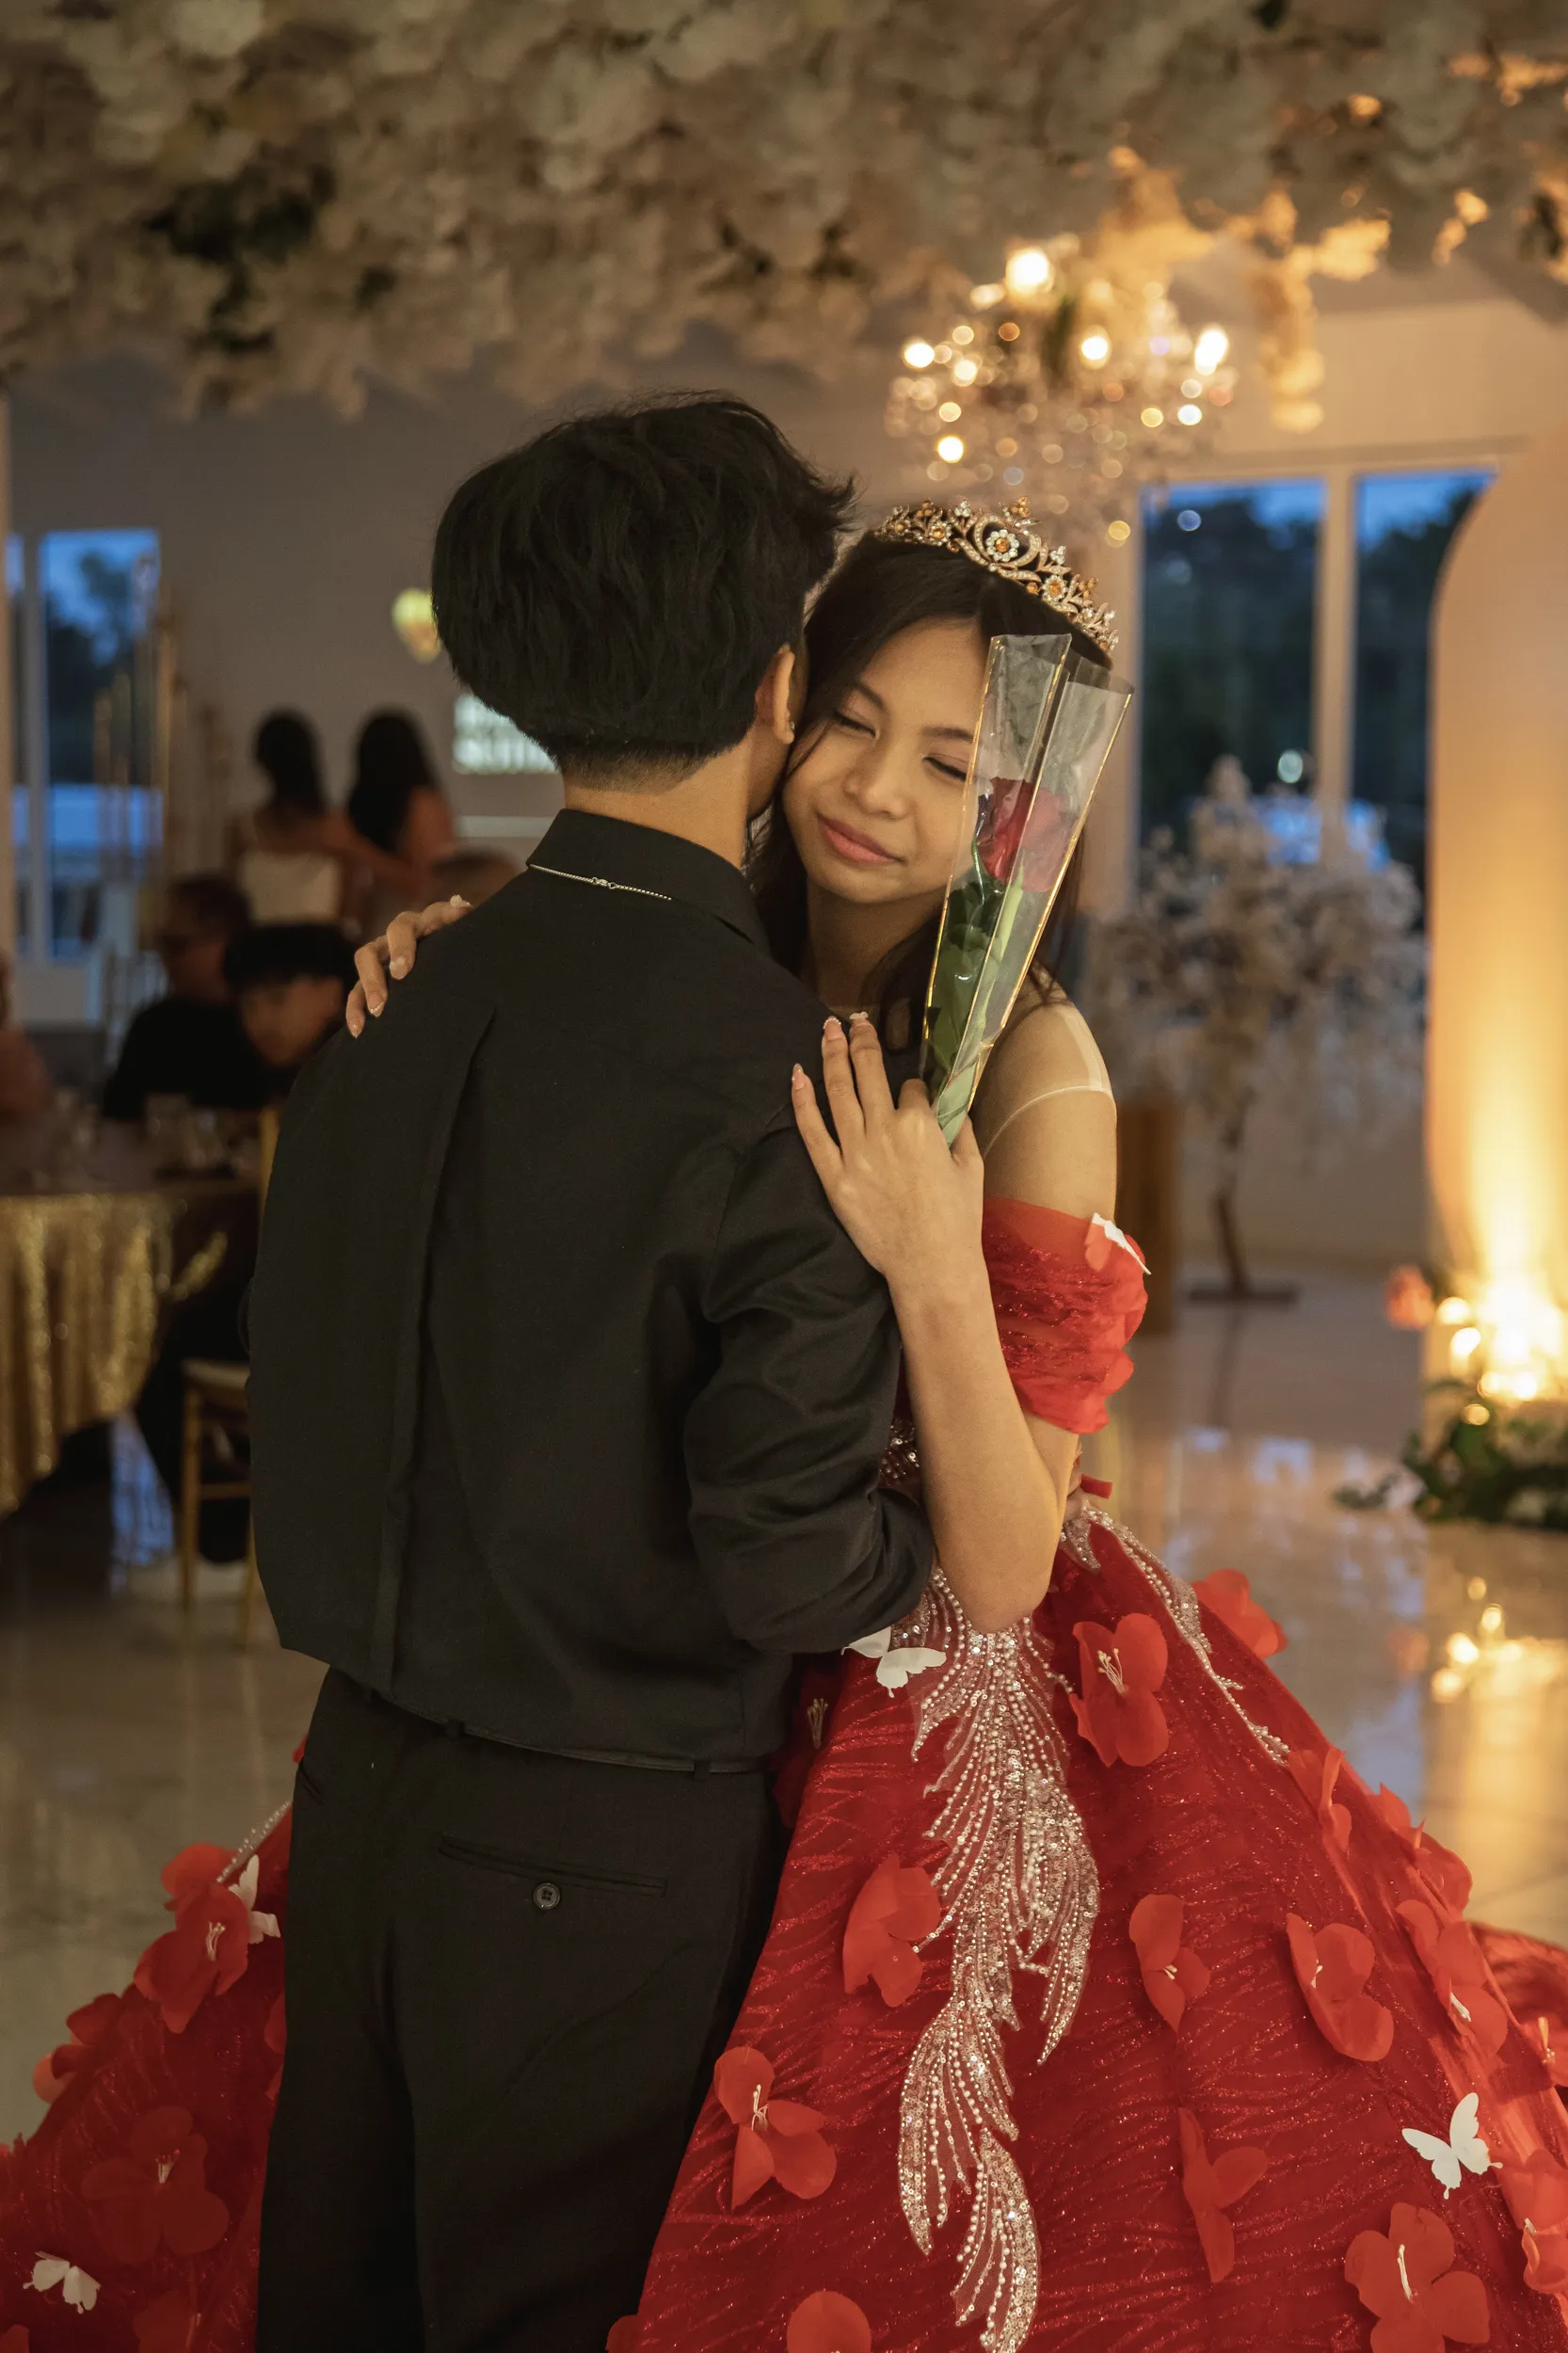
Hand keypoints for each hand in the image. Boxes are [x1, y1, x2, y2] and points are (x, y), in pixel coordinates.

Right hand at [345, 896, 469, 1036]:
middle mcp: (404, 931)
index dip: (407, 941)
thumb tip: (463, 908)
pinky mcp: (373, 977)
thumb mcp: (469, 940)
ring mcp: (385, 952)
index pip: (419, 919)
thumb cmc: (467, 951)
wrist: (459, 966)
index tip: (406, 967)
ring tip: (379, 1011)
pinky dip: (355, 1009)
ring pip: (366, 958)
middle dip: (393, 956)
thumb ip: (465, 925)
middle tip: (399, 977)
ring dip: (370, 984)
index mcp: (430, 919)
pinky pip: (357, 990)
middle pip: (390, 934)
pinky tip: (359, 1030)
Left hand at [791, 1014, 985, 1301]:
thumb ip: (958, 1127)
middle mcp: (884, 1130)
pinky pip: (811, 1131)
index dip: (915, 1088)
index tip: (913, 1093)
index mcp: (921, 1126)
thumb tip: (948, 1103)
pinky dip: (802, 1100)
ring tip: (827, 1030)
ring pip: (837, 1091)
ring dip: (831, 1055)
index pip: (912, 1088)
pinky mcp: (833, 1177)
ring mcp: (854, 1153)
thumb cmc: (957, 1219)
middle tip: (854, 1020)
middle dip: (862, 1040)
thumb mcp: (970, 1165)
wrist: (930, 1265)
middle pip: (868, 1072)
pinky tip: (797, 1075)